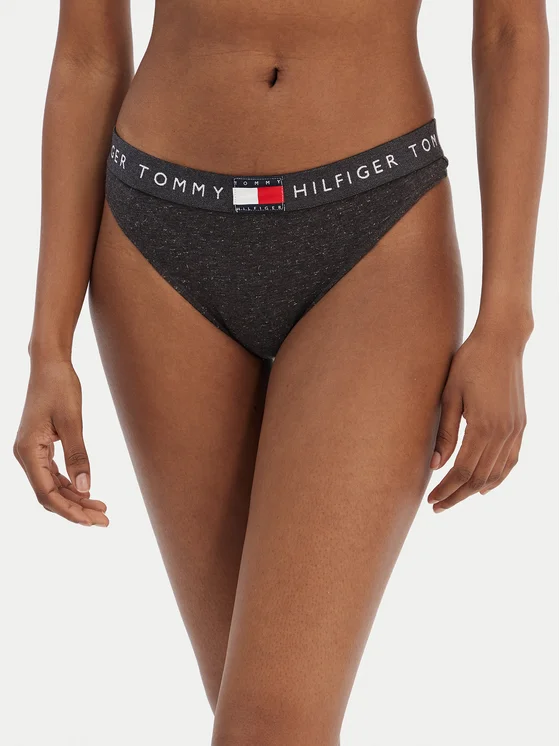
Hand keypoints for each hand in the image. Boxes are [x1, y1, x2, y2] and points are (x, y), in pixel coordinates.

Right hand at [13, 360, 108, 526]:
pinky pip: (53, 474)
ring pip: (52, 486)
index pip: (47, 493)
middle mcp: (25, 455)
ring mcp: (31, 451)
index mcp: (28, 451)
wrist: (49, 364)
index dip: (69, 511)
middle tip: (105, 520)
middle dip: (76, 510)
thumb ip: (78, 456)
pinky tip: (88, 492)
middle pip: (49, 495)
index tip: (92, 522)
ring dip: (75, 499)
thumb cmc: (60, 386)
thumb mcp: (73, 421)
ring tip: (102, 509)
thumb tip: (85, 489)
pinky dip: (70, 485)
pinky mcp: (40, 446)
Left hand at [427, 323, 528, 512]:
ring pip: (496, 473)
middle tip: (438, 506)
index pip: (463, 471)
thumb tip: (436, 465)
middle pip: (479, 478)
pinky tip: (484, 485)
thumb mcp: (450, 396)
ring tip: (455, 498)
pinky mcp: (520, 425)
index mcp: (483, 427)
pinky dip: (497, 477)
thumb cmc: (470, 363)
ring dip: (474, 490)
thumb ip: (445, 433)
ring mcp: (515, 430)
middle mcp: (503, 433)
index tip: (431, 500)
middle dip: (457, 495)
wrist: (501, 342)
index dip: (446, 489)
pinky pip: (511, 460)